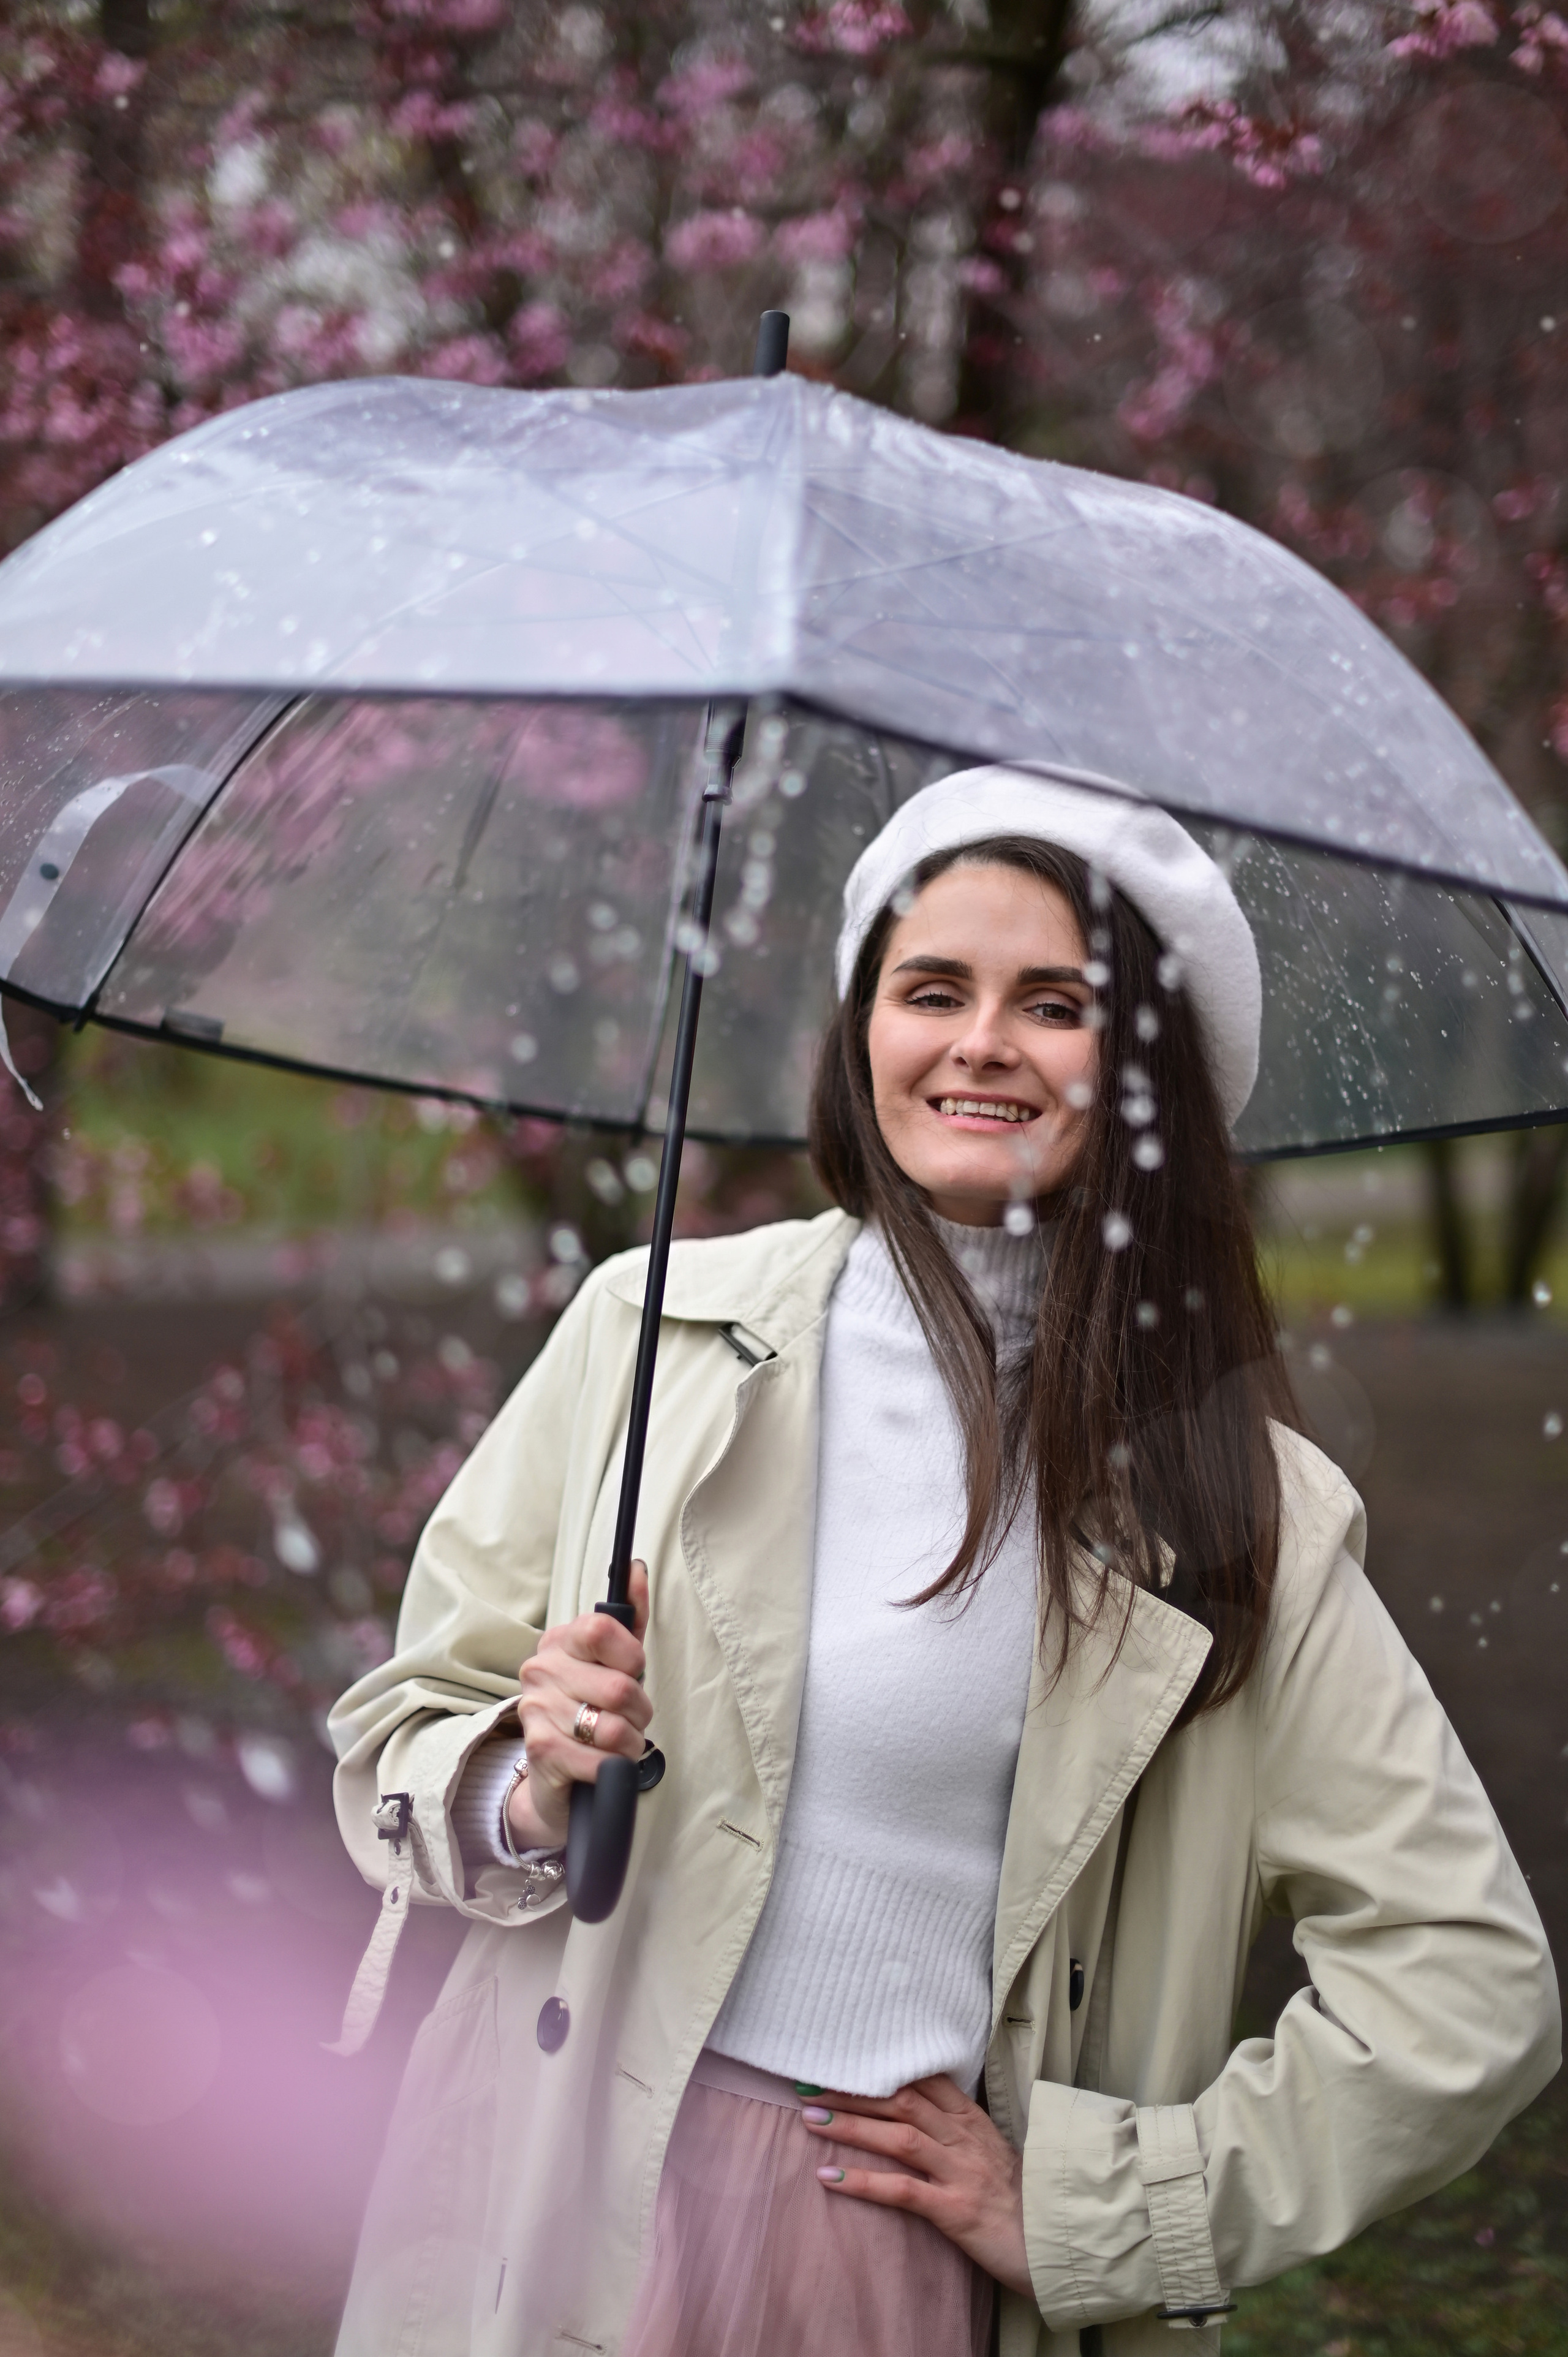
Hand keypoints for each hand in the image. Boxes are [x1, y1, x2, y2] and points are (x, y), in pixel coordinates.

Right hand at [509, 1562, 651, 1849]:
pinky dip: (612, 1768)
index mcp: (560, 1641)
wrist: (556, 1777)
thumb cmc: (591, 1712)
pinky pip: (600, 1760)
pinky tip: (601, 1765)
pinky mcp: (541, 1751)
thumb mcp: (615, 1662)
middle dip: (639, 1712)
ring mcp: (537, 1710)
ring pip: (614, 1728)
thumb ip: (630, 1617)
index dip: (631, 1657)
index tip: (631, 1673)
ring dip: (628, 1744)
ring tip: (614, 1744)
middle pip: (618, 1687)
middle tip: (628, 1720)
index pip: (602, 1628)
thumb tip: (636, 1569)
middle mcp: (541, 1670)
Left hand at [802, 2073, 1031, 2297]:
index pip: (921, 2081)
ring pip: (899, 2138)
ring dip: (851, 2127)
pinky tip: (828, 2178)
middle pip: (901, 2102)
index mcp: (971, 2120)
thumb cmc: (1019, 2199)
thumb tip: (911, 2108)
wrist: (1055, 2241)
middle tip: (808, 2086)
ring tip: (810, 2120)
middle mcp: (964, 2138)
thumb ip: (955, 2129)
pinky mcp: (956, 2210)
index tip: (840, 2062)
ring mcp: (960, 2172)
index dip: (878, 2070)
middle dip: (853, 2092)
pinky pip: (903, 2191)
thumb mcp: (990, 2152)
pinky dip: (863, 2183)